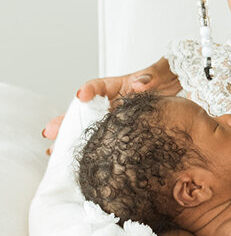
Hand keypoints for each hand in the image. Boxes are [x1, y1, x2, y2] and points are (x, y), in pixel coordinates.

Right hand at [42, 57, 180, 145]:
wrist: (176, 89)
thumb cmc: (164, 76)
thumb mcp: (159, 73)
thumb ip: (150, 76)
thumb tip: (140, 83)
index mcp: (117, 85)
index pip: (98, 86)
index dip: (89, 90)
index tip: (81, 95)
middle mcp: (111, 102)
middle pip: (85, 111)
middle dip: (66, 121)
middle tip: (49, 132)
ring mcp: (114, 118)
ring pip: (89, 128)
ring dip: (72, 138)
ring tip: (54, 151)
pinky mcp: (120, 131)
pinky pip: (103, 140)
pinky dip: (91, 150)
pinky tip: (80, 162)